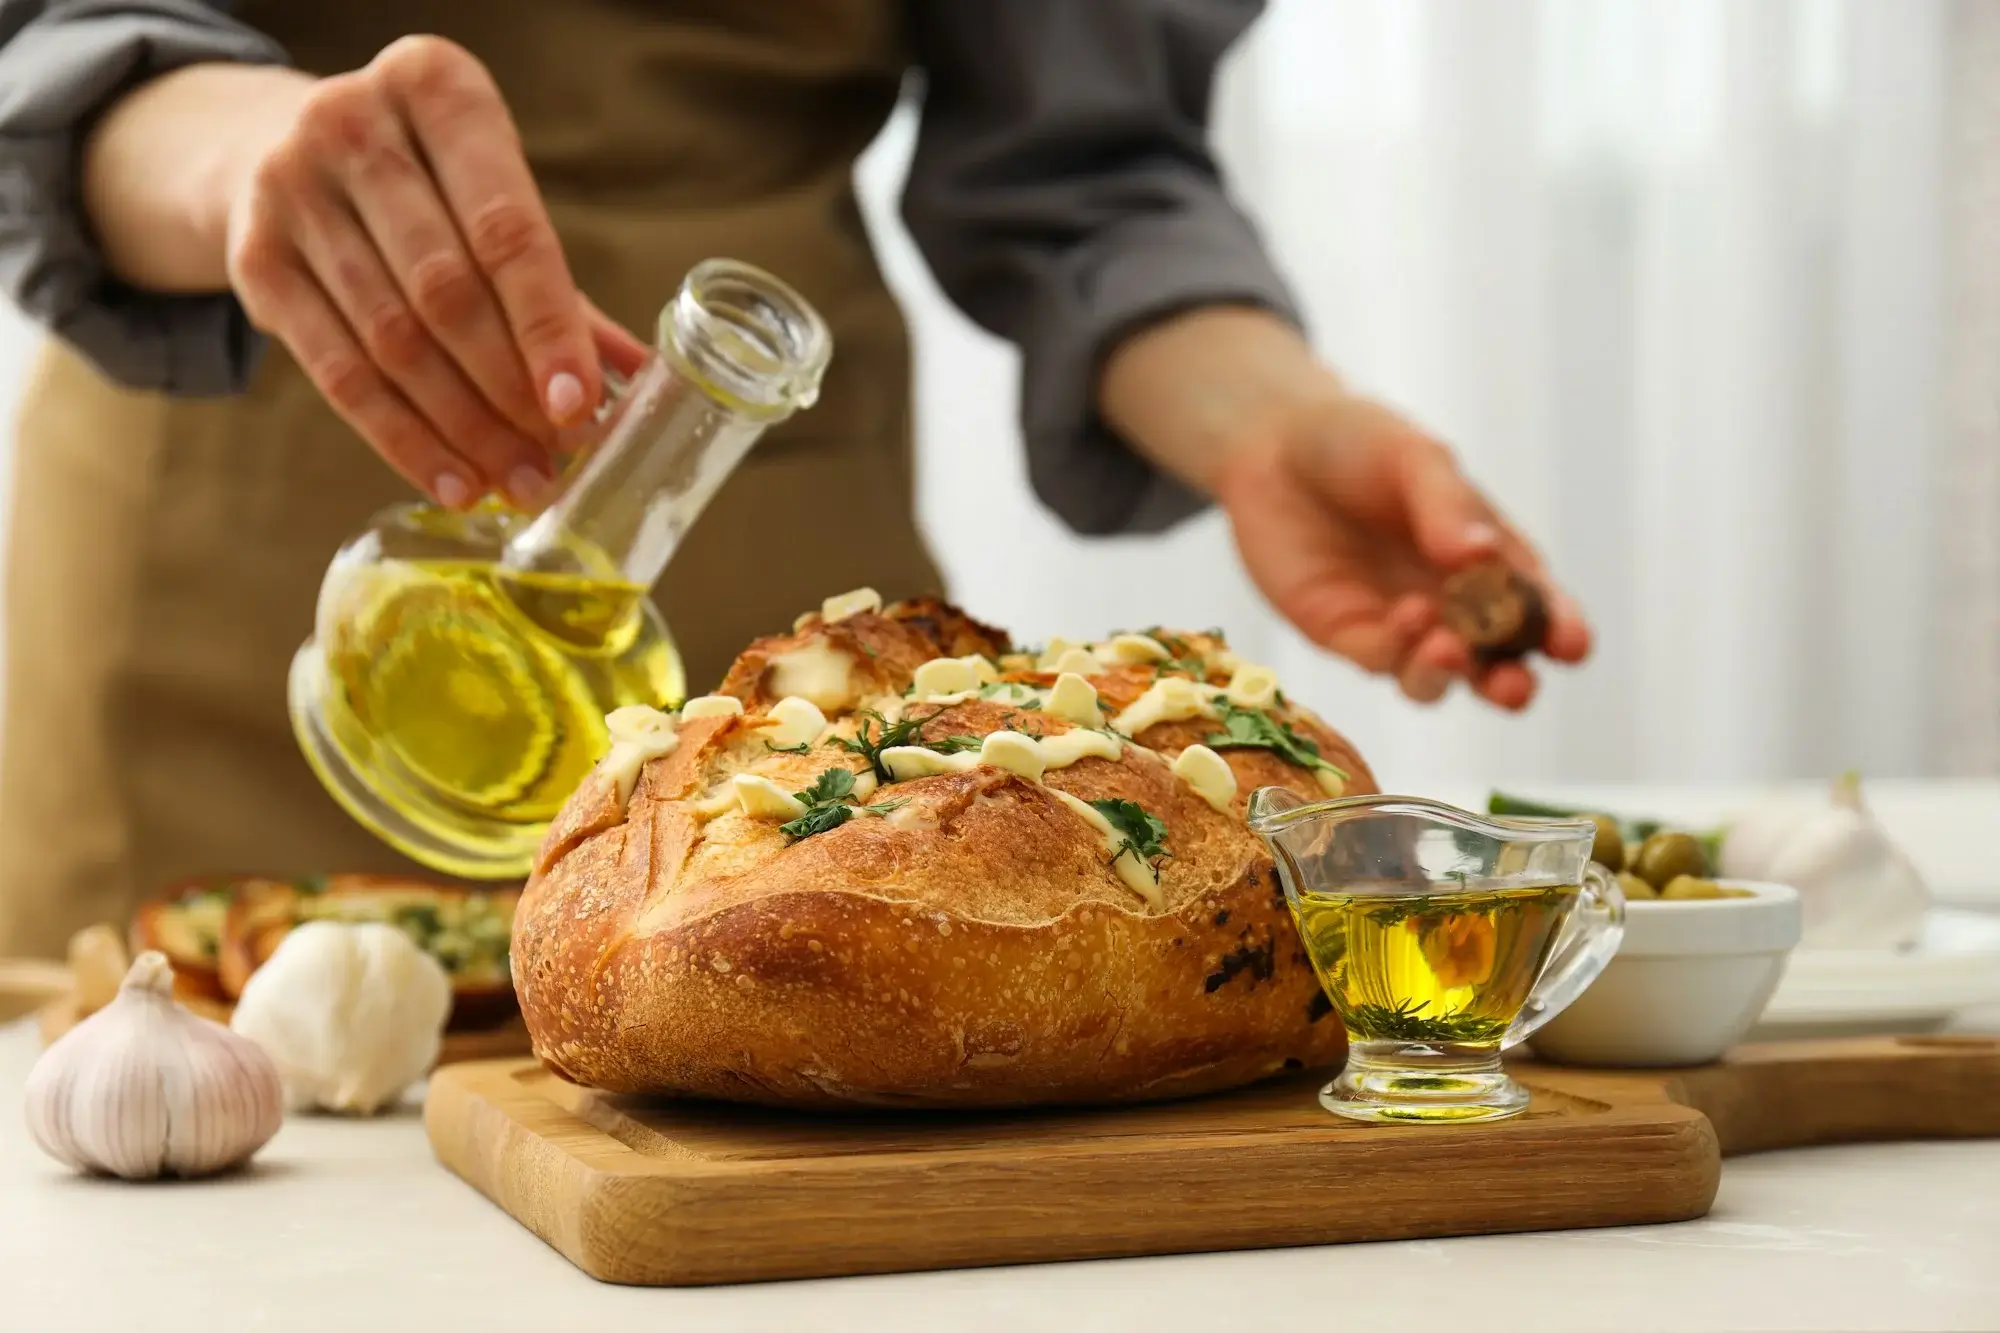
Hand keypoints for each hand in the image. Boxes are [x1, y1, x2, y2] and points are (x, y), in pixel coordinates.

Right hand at [215, 39, 649, 506]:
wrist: (277, 146)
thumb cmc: (424, 185)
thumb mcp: (491, 197)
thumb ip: (560, 288)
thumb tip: (639, 382)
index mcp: (436, 89)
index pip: (505, 228)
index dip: (545, 325)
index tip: (579, 405)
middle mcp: (354, 125)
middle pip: (446, 291)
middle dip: (508, 390)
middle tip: (553, 459)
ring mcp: (290, 189)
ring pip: (392, 340)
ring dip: (463, 427)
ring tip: (517, 480)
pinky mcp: (254, 258)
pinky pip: (338, 372)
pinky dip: (403, 439)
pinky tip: (452, 480)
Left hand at [1098, 305, 1589, 710]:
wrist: (1273, 445)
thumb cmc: (1359, 443)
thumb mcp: (1414, 458)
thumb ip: (1446, 506)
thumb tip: (1480, 555)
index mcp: (1491, 557)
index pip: (1538, 605)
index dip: (1561, 630)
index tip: (1572, 647)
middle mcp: (1452, 601)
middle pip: (1494, 661)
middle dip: (1509, 681)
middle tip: (1512, 686)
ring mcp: (1400, 624)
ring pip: (1436, 677)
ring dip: (1448, 673)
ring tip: (1447, 646)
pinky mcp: (1347, 634)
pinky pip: (1380, 659)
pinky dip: (1397, 650)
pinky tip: (1404, 618)